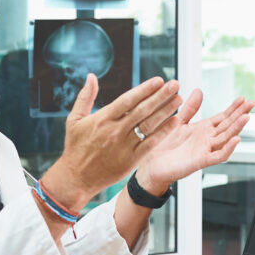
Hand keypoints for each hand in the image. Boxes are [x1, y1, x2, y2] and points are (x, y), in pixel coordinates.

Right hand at [43, 74, 186, 208]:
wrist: (76, 178)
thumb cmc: (75, 147)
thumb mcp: (74, 120)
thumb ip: (85, 97)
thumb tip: (91, 76)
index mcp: (103, 119)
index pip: (128, 100)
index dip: (145, 89)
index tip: (159, 80)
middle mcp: (115, 131)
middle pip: (143, 110)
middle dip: (161, 96)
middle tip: (175, 84)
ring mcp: (124, 146)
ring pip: (149, 125)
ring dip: (166, 111)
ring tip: (179, 99)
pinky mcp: (131, 160)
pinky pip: (151, 143)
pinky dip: (164, 132)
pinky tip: (175, 122)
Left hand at [135, 93, 254, 192]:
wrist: (152, 166)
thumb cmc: (164, 146)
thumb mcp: (178, 122)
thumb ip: (190, 108)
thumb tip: (199, 91)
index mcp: (203, 129)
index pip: (223, 117)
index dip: (233, 108)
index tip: (243, 99)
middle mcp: (207, 139)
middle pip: (228, 125)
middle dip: (240, 114)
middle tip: (252, 103)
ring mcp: (205, 150)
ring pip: (226, 138)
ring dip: (237, 128)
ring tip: (246, 117)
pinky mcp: (201, 161)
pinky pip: (218, 155)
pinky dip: (228, 148)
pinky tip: (236, 139)